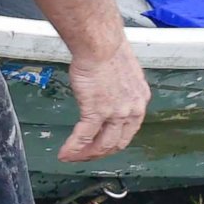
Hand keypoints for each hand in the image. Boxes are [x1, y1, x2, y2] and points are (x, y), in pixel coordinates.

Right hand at [58, 43, 148, 162]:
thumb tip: (107, 89)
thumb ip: (119, 87)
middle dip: (100, 153)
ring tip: (73, 157)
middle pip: (117, 142)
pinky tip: (65, 153)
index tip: (101, 144)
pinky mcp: (95, 112)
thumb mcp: (122, 72)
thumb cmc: (107, 50)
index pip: (128, 130)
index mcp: (139, 100)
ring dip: (86, 154)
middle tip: (86, 156)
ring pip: (102, 145)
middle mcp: (131, 110)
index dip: (114, 141)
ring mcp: (115, 114)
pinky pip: (83, 137)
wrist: (100, 45)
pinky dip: (73, 148)